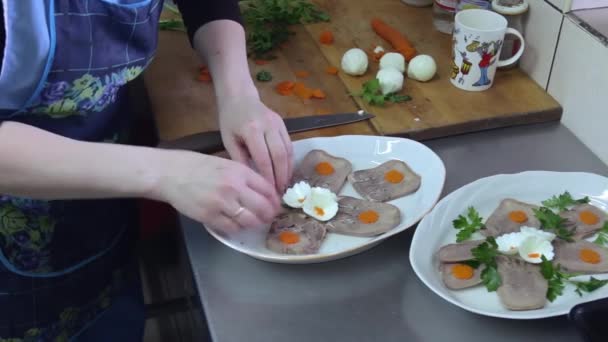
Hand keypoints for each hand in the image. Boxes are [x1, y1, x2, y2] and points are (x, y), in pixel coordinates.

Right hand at [157, 150, 280, 233]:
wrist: (170, 173)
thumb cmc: (196, 166)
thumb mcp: (225, 164)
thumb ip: (244, 176)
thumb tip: (263, 190)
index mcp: (240, 172)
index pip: (268, 189)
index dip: (274, 200)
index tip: (275, 204)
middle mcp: (234, 187)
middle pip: (263, 207)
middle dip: (269, 215)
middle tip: (269, 217)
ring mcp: (222, 203)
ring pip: (250, 220)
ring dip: (255, 223)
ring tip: (254, 222)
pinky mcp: (210, 216)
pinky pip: (232, 228)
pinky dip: (237, 228)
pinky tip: (237, 224)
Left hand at [217, 95, 293, 192]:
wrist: (239, 96)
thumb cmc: (230, 120)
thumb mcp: (228, 140)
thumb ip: (239, 159)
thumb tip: (252, 181)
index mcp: (251, 130)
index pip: (263, 158)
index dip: (268, 176)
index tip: (268, 192)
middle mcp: (268, 126)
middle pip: (279, 155)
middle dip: (281, 176)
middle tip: (279, 193)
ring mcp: (278, 124)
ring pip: (288, 150)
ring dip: (287, 170)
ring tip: (284, 185)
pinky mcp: (283, 124)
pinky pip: (289, 145)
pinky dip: (289, 161)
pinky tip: (286, 172)